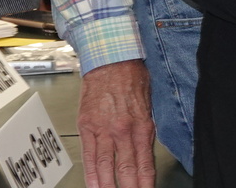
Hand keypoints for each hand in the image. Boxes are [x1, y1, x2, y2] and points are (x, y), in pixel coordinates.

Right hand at [78, 59, 156, 187]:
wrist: (110, 60)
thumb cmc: (132, 77)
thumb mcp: (148, 103)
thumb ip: (145, 128)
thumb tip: (144, 149)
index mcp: (142, 125)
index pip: (145, 163)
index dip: (146, 182)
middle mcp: (123, 130)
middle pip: (127, 169)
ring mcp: (103, 130)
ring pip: (106, 166)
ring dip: (109, 186)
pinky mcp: (87, 127)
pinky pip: (88, 155)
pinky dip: (91, 173)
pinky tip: (94, 185)